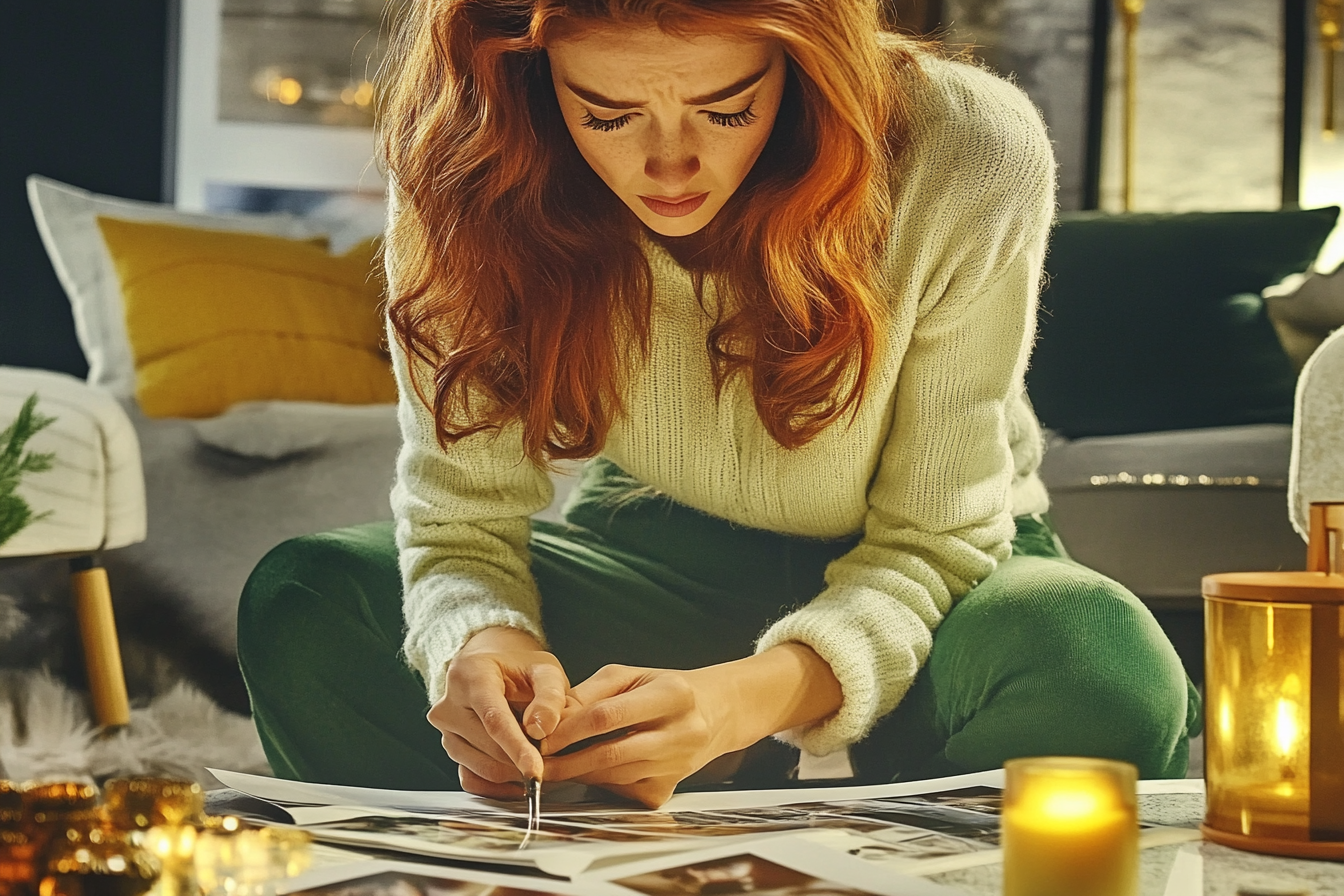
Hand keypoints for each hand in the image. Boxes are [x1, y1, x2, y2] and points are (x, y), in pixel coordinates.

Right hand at [428, 627, 568, 798]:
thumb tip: (541, 730)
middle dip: (524, 760)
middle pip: (489, 748)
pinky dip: (499, 784)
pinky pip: (471, 779)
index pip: (494, 719)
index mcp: (471, 676)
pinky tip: (520, 775)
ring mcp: (446, 729)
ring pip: (482, 768)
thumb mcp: (545, 671)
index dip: (517, 748)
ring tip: (537, 758)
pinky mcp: (450, 749)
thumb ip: (550, 697)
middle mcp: (450, 704)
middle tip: (554, 760)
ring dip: (514, 772)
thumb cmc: (520, 668)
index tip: (536, 771)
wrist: (491, 666)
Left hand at [540, 644, 844, 807]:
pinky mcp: (668, 791)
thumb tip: (552, 717)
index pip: (610, 715)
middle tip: (535, 761)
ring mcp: (677, 766)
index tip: (542, 735)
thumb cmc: (666, 689)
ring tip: (550, 765)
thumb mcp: (630, 675)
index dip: (571, 728)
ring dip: (576, 774)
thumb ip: (590, 693)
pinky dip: (596, 784)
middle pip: (610, 753)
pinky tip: (582, 772)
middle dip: (566, 760)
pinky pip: (621, 792)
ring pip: (613, 776)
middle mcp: (681, 732)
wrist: (716, 713)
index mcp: (673, 694)